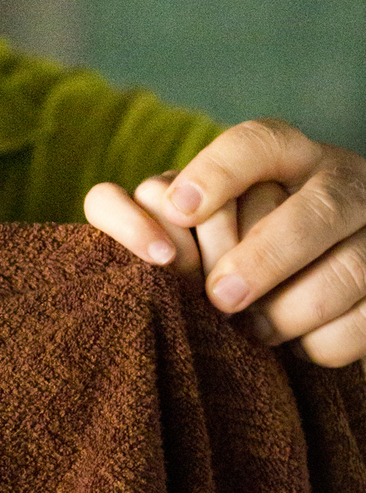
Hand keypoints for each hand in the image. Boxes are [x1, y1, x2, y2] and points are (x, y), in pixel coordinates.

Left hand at [85, 118, 365, 366]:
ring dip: (292, 311)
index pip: (258, 143)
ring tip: (250, 333)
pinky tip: (294, 349)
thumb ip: (152, 218)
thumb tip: (148, 250)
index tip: (180, 208)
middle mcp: (338, 183)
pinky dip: (324, 343)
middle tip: (218, 298)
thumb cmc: (225, 246)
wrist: (308, 280)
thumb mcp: (189, 219)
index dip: (220, 171)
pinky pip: (363, 320)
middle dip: (264, 259)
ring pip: (351, 269)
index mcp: (286, 156)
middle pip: (316, 211)